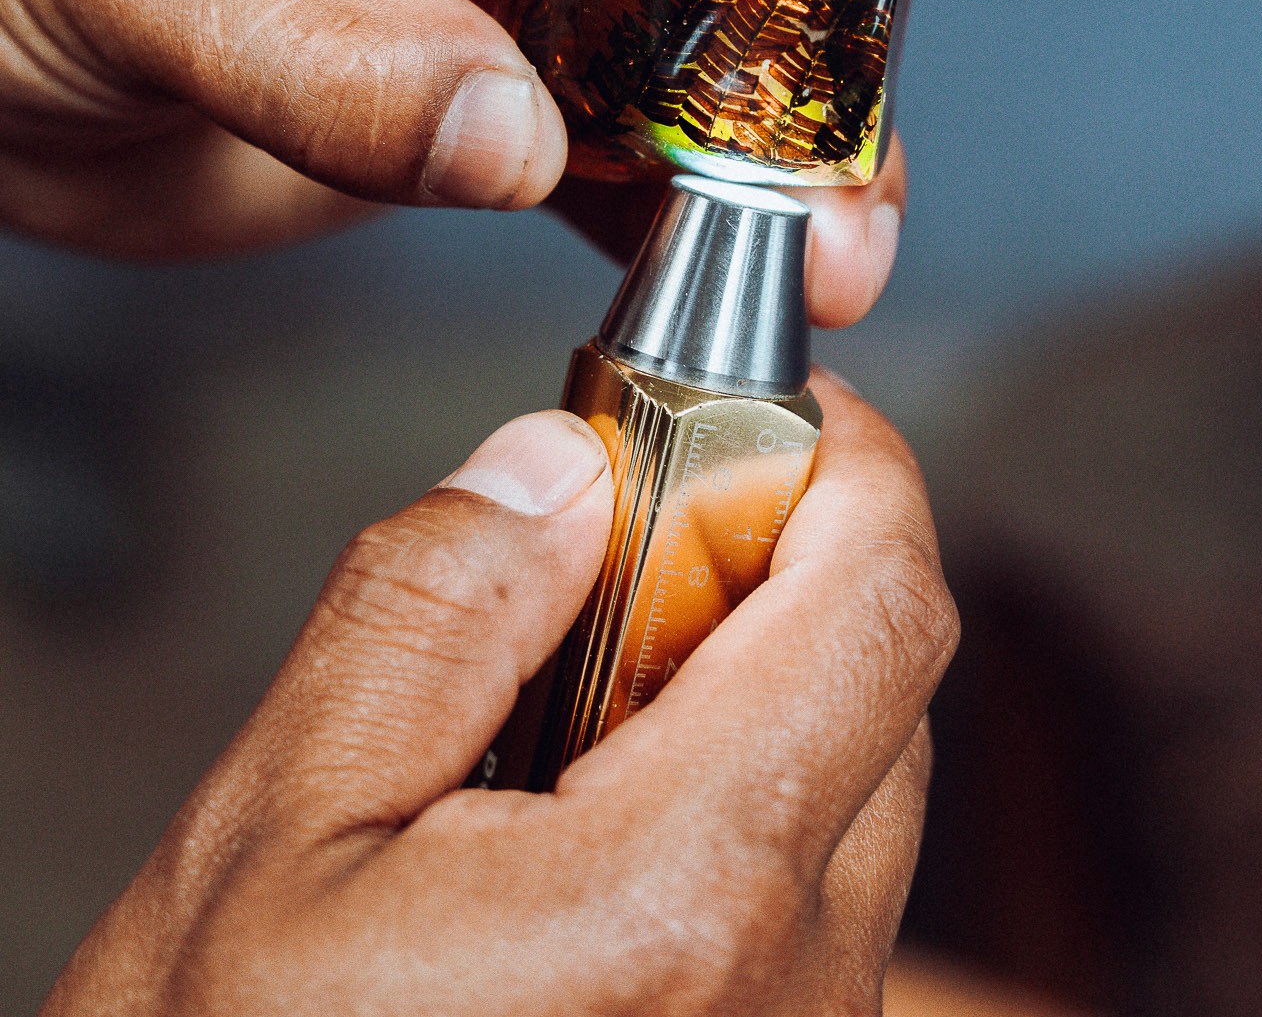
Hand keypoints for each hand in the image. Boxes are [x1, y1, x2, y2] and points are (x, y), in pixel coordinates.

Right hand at [43, 375, 956, 1015]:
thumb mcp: (273, 837)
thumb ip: (433, 615)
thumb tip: (553, 465)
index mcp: (681, 905)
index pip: (878, 610)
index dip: (856, 472)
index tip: (788, 408)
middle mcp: (786, 996)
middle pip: (884, 687)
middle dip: (785, 565)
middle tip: (636, 533)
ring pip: (858, 789)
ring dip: (758, 683)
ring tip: (576, 688)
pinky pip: (816, 895)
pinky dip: (741, 796)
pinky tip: (585, 815)